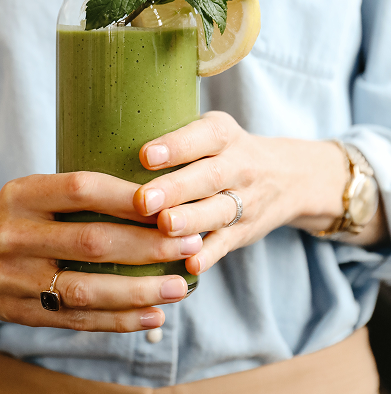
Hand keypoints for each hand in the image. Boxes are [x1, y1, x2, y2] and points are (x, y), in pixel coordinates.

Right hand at [0, 172, 203, 331]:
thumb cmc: (14, 214)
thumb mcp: (33, 191)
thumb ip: (78, 193)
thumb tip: (153, 197)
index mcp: (22, 194)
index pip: (81, 189)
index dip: (126, 197)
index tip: (168, 202)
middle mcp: (15, 235)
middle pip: (91, 241)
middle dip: (147, 245)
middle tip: (190, 243)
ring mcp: (15, 279)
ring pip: (86, 288)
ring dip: (140, 290)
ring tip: (182, 287)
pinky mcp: (21, 313)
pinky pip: (76, 319)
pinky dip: (119, 320)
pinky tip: (153, 315)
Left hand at [133, 111, 382, 276]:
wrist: (286, 177)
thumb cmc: (226, 150)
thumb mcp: (211, 129)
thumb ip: (174, 133)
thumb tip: (108, 137)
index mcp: (224, 135)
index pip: (202, 136)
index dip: (175, 146)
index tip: (145, 155)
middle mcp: (238, 166)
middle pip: (209, 177)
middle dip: (176, 189)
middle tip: (145, 200)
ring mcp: (244, 201)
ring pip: (218, 212)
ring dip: (191, 221)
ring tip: (164, 227)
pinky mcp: (243, 232)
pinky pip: (227, 244)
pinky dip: (209, 255)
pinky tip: (189, 264)